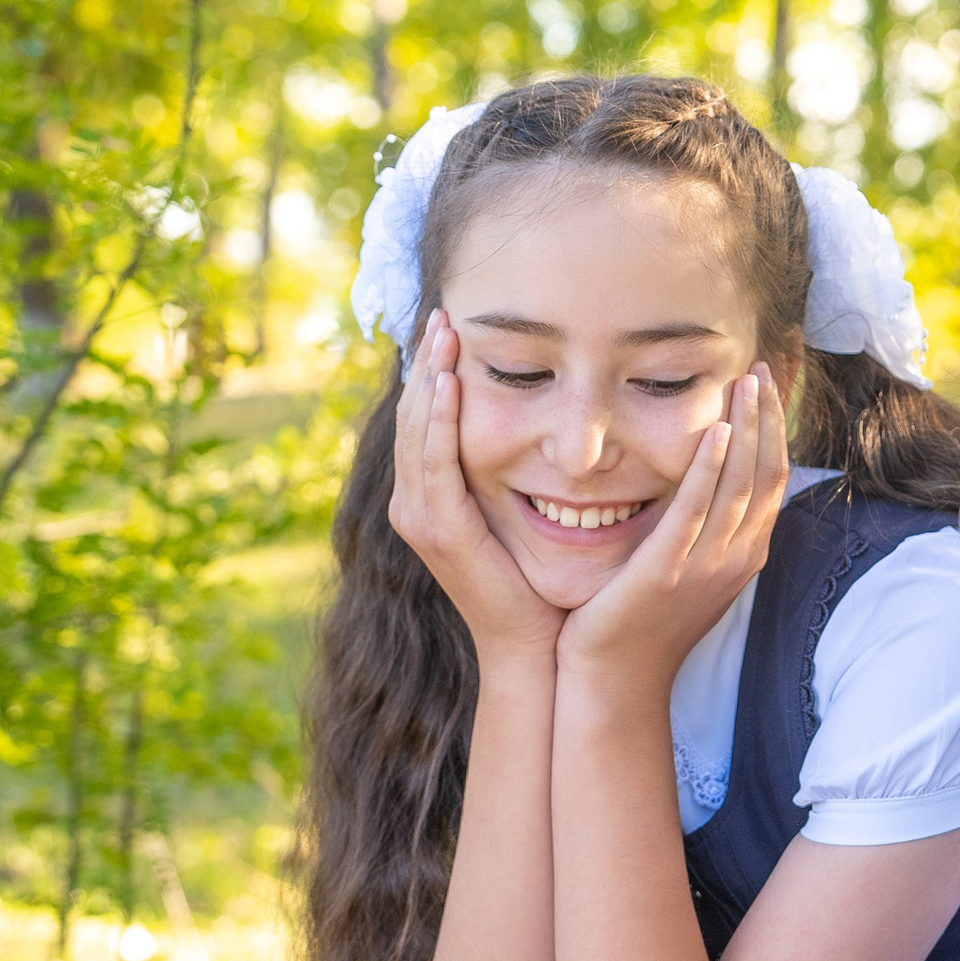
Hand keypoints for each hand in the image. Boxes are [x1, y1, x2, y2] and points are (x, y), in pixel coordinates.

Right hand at [389, 313, 562, 659]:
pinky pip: (433, 462)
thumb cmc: (540, 586)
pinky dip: (437, 421)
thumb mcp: (523, 515)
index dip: (432, 372)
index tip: (452, 327)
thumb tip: (547, 424)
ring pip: (416, 432)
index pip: (425, 421)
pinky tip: (446, 384)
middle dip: (425, 362)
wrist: (535, 647)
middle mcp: (415, 505)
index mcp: (431, 500)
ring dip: (427, 378)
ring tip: (441, 333)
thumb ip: (518, 473)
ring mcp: (420, 518)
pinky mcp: (439, 530)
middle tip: (442, 313)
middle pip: (412, 417)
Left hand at [555, 362, 789, 686]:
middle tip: (760, 369)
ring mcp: (706, 567)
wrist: (610, 681)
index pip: (771, 481)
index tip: (762, 387)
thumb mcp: (681, 571)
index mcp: (741, 556)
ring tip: (744, 382)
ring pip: (742, 485)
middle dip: (768, 418)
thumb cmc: (635, 625)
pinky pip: (697, 511)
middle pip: (767, 475)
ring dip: (747, 428)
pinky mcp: (668, 571)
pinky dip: (711, 467)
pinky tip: (714, 430)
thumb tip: (698, 483)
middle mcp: (735, 559)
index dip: (773, 431)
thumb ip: (696, 528)